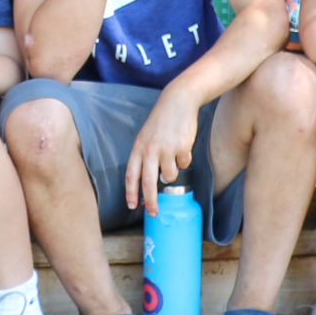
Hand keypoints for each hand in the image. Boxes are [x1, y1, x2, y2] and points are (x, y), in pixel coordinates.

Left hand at [123, 89, 200, 213]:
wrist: (178, 101)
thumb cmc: (161, 121)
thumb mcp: (146, 136)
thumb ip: (145, 156)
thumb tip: (150, 182)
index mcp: (138, 147)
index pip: (131, 175)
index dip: (131, 192)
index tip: (132, 205)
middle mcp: (150, 150)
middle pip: (148, 183)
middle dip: (151, 201)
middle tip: (153, 212)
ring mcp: (166, 150)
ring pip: (170, 176)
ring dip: (173, 172)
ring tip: (173, 155)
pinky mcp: (182, 148)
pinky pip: (184, 164)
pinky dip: (184, 159)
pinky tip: (182, 145)